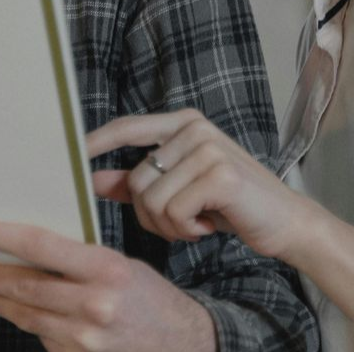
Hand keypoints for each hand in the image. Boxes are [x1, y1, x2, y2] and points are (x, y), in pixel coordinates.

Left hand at [0, 216, 213, 351]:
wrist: (183, 343)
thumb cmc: (149, 297)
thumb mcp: (120, 265)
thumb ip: (76, 259)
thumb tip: (23, 247)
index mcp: (106, 268)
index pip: (38, 244)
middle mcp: (93, 304)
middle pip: (20, 284)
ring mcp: (84, 337)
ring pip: (22, 313)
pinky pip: (40, 335)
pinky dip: (21, 320)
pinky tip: (3, 308)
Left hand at [89, 109, 314, 260]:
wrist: (285, 222)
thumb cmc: (230, 206)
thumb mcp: (180, 190)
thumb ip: (138, 182)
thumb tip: (94, 180)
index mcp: (183, 123)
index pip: (126, 127)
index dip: (94, 143)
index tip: (68, 157)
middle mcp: (195, 128)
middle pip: (136, 180)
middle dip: (150, 215)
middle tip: (182, 222)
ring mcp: (209, 148)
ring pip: (152, 200)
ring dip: (170, 226)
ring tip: (198, 222)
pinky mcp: (220, 175)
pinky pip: (174, 212)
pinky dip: (187, 230)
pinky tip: (210, 225)